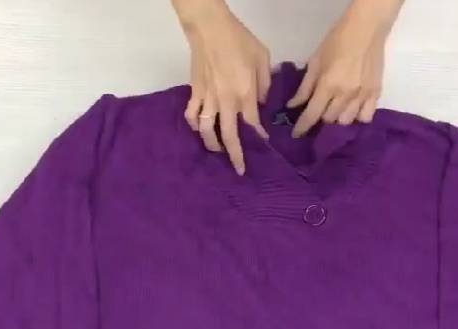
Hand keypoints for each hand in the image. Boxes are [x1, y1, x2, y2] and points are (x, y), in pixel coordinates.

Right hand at [173, 0, 270, 174]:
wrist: (209, 28)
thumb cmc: (239, 40)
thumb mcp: (262, 57)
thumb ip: (264, 82)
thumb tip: (259, 102)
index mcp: (244, 93)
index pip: (252, 123)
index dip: (258, 136)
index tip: (263, 143)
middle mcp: (226, 101)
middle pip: (229, 135)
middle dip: (235, 156)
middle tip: (239, 170)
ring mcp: (208, 98)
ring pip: (207, 130)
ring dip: (212, 145)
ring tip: (217, 152)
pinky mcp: (195, 92)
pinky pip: (193, 115)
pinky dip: (195, 125)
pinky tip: (199, 129)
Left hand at [287, 0, 403, 136]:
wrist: (366, 29)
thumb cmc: (337, 41)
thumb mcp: (315, 61)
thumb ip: (305, 86)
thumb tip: (293, 105)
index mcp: (328, 85)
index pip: (312, 114)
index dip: (302, 127)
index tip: (296, 135)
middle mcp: (346, 94)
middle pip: (329, 119)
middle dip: (321, 116)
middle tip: (319, 109)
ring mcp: (362, 95)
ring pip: (347, 121)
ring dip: (338, 117)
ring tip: (336, 108)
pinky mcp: (376, 93)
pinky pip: (366, 116)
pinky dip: (358, 116)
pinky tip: (353, 108)